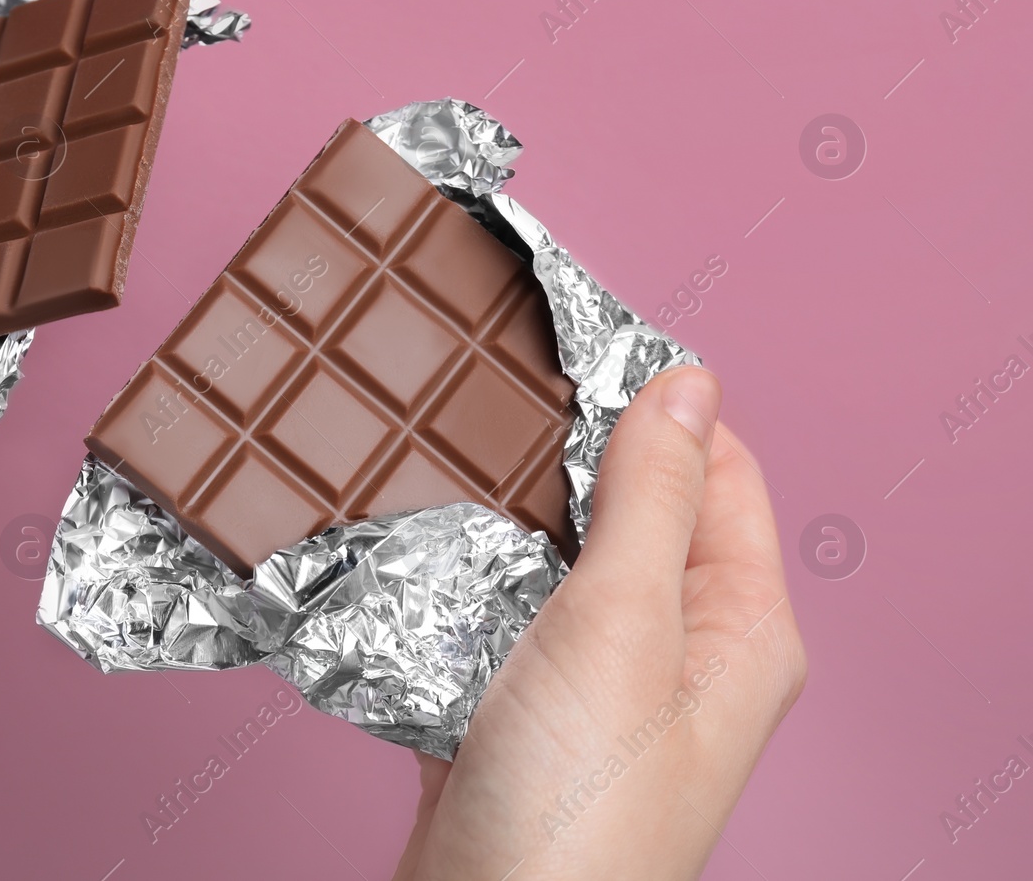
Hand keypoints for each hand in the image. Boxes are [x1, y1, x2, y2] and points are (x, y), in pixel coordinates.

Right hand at [393, 366, 806, 880]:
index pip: (718, 469)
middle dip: (563, 454)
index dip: (654, 403)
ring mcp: (596, 687)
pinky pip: (499, 615)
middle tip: (486, 390)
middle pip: (631, 512)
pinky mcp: (522, 713)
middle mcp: (679, 653)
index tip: (573, 344)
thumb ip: (652, 498)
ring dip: (506, 514)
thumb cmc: (576, 809)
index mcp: (737, 625)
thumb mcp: (622, 625)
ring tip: (441, 452)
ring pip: (555, 563)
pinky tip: (416, 547)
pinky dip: (462, 577)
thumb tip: (690, 384)